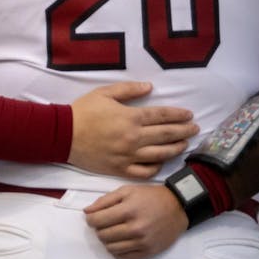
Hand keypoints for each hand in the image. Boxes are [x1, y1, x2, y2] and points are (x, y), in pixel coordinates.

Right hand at [69, 82, 197, 178]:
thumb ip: (128, 90)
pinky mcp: (121, 168)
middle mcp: (133, 138)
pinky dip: (156, 167)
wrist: (63, 134)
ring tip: (184, 144)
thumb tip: (150, 87)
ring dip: (176, 148)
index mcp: (130, 117)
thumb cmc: (83, 111)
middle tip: (195, 128)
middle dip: (183, 131)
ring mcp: (128, 155)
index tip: (189, 115)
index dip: (178, 115)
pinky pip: (145, 172)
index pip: (161, 116)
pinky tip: (160, 162)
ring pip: (160, 154)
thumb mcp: (104, 93)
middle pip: (166, 135)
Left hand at [84, 185, 187, 258]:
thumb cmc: (150, 196)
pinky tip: (121, 241)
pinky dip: (118, 250)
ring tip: (113, 231)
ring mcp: (143, 242)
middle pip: (102, 235)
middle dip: (99, 229)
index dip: (91, 219)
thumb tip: (87, 212)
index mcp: (128, 210)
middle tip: (105, 223)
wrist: (177, 207)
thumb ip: (104, 201)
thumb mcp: (126, 191)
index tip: (93, 217)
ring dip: (107, 240)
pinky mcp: (149, 251)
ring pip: (111, 248)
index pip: (97, 221)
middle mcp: (135, 228)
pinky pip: (124, 257)